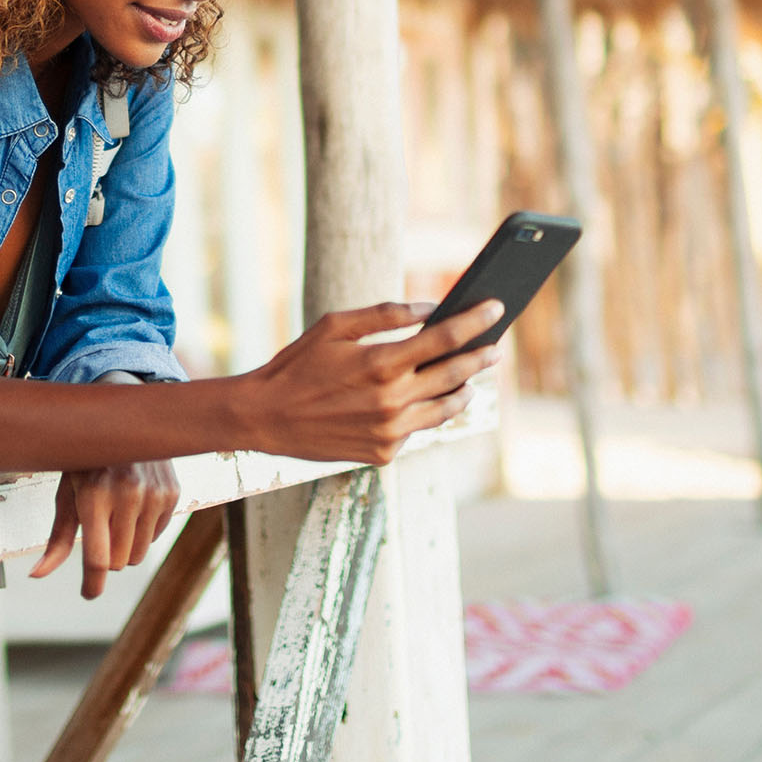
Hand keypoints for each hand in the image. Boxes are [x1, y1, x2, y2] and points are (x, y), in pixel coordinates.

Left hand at [29, 459, 180, 599]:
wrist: (125, 423)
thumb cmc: (87, 462)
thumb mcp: (67, 493)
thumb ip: (58, 538)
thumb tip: (37, 574)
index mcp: (94, 495)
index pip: (97, 558)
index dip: (92, 585)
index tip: (89, 594)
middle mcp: (127, 495)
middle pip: (117, 562)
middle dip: (104, 554)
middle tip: (98, 528)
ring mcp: (153, 495)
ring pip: (137, 555)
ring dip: (124, 546)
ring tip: (115, 515)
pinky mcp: (171, 494)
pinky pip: (155, 537)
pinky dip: (142, 530)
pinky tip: (134, 504)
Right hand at [230, 300, 502, 464]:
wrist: (265, 418)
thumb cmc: (298, 364)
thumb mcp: (335, 326)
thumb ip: (386, 314)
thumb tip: (430, 309)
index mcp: (381, 363)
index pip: (445, 339)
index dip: (475, 322)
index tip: (497, 307)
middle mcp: (391, 401)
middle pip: (455, 375)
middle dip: (481, 357)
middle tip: (495, 346)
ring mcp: (390, 432)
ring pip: (445, 409)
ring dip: (463, 390)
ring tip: (470, 377)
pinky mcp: (383, 454)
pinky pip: (417, 429)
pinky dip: (424, 411)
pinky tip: (427, 399)